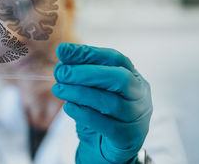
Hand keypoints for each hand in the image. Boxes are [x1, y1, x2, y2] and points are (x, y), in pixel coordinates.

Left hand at [52, 43, 151, 163]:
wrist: (106, 147)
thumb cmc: (100, 112)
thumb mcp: (92, 89)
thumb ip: (81, 72)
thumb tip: (63, 53)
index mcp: (133, 77)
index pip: (115, 58)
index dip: (88, 53)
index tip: (62, 51)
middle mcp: (140, 95)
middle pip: (119, 78)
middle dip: (86, 73)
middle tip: (60, 72)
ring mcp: (137, 117)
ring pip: (110, 102)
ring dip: (79, 93)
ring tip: (58, 89)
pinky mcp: (128, 138)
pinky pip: (105, 124)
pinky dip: (83, 113)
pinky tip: (68, 107)